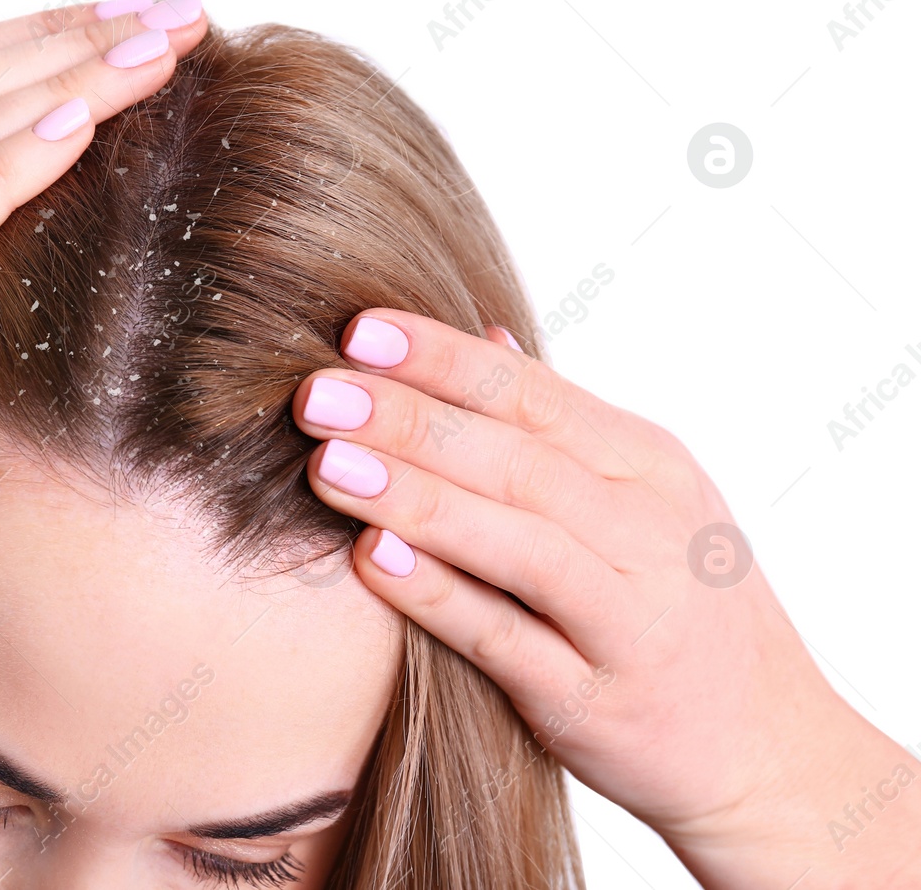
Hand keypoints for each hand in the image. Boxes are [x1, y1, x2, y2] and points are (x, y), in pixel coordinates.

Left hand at [291, 310, 920, 888]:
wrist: (768, 753)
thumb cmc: (680, 607)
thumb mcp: (645, 496)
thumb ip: (558, 424)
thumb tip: (484, 335)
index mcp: (649, 466)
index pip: (531, 395)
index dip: (442, 358)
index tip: (357, 331)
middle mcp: (649, 533)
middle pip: (516, 460)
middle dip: (409, 419)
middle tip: (315, 393)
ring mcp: (629, 621)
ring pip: (516, 544)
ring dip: (416, 498)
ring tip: (328, 463)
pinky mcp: (596, 702)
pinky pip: (508, 642)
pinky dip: (440, 596)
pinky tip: (370, 559)